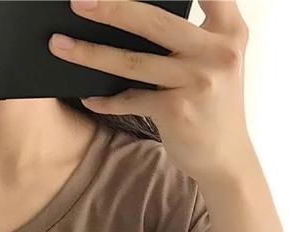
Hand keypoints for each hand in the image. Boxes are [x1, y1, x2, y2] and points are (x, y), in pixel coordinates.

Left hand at [49, 0, 252, 182]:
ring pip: (132, 62)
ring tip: (60, 45)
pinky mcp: (176, 111)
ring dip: (89, 53)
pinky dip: (105, 100)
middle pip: (153, 21)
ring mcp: (197, 82)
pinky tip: (88, 97)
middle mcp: (217, 52)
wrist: (225, 157)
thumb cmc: (212, 104)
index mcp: (229, 31)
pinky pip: (129, 99)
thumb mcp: (216, 61)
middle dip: (110, 8)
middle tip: (77, 2)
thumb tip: (129, 17)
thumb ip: (191, 35)